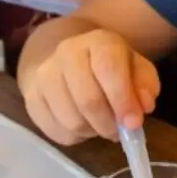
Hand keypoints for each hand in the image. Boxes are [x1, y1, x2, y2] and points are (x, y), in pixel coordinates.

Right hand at [21, 29, 159, 144]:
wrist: (68, 57)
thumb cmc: (110, 65)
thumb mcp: (136, 68)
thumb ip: (145, 85)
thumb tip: (143, 108)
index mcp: (99, 41)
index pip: (108, 69)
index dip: (123, 100)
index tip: (134, 123)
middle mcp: (66, 53)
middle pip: (88, 99)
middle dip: (108, 123)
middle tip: (119, 131)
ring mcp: (44, 76)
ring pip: (71, 120)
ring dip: (92, 131)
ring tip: (101, 124)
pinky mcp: (30, 98)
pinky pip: (55, 131)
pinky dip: (75, 136)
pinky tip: (83, 125)